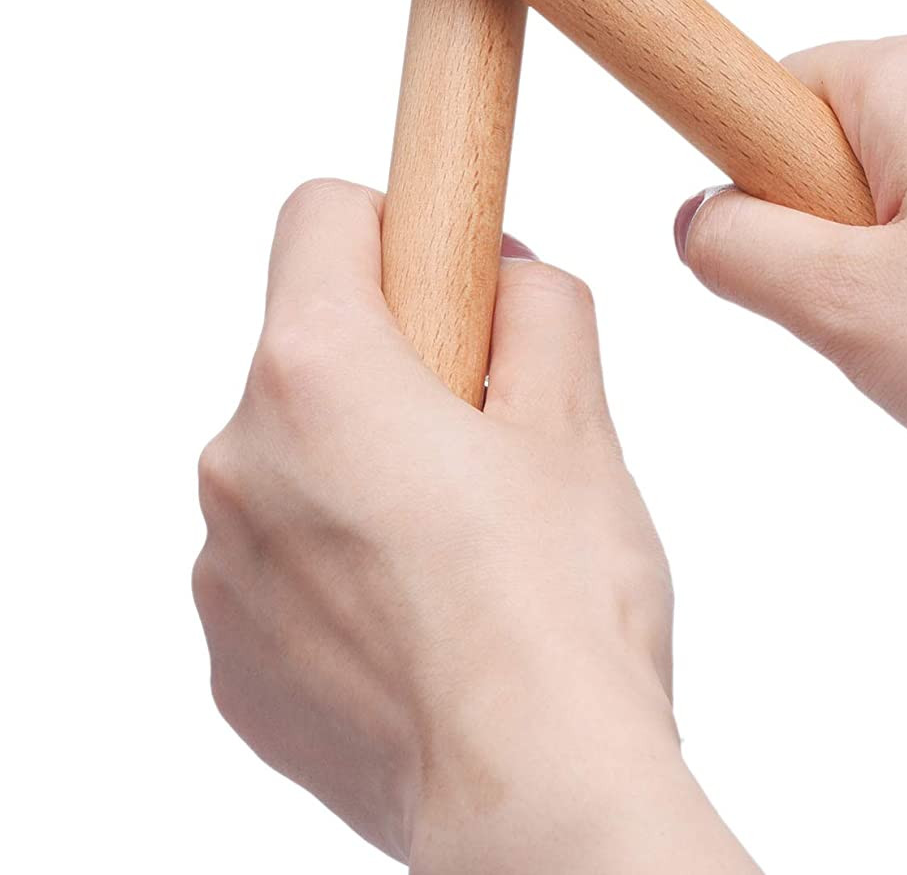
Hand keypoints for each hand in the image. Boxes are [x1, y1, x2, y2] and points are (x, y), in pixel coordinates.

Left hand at [194, 180, 758, 873]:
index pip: (322, 215)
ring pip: (296, 458)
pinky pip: (279, 563)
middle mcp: (239, 457)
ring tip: (465, 546)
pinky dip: (340, 565)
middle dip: (397, 366)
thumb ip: (543, 304)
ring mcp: (223, 564)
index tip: (449, 275)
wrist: (531, 794)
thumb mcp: (580, 417)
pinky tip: (425, 617)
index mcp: (318, 372)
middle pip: (311, 346)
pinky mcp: (230, 655)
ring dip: (365, 470)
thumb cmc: (559, 605)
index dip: (398, 225)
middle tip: (489, 436)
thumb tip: (509, 278)